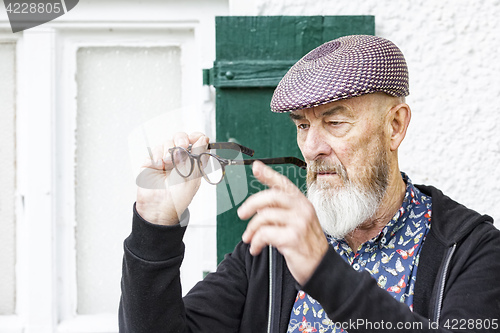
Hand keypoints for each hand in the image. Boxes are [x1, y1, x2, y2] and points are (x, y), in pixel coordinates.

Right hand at [135, 132, 208, 225]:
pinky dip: (157, 155)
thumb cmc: (178, 196)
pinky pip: (154, 149)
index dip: (196, 137)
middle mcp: (179, 160)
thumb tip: (204, 138)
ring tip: (168, 163)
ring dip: (168, 150)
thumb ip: (198, 154)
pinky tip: (159, 166)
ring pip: (167, 142)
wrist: (159, 206)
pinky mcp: (152, 162)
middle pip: (180, 138)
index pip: (196, 143)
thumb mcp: (193, 174)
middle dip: (181, 140)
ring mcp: (165, 160)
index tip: (195, 137)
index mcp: (193, 162)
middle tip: (181, 147)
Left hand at [237, 161, 328, 285]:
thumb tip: (258, 208)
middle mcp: (302, 209)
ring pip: (264, 216)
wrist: (322, 269)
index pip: (284, 184)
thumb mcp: (297, 224)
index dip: (269, 174)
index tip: (256, 166)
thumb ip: (281, 213)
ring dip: (251, 229)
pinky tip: (256, 248)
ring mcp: (299, 223)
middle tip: (241, 214)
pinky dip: (256, 242)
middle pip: (271, 196)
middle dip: (251, 204)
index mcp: (303, 203)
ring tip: (249, 239)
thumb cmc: (307, 246)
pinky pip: (265, 234)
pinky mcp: (293, 238)